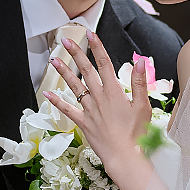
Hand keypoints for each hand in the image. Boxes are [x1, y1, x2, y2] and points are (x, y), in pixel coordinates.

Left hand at [43, 32, 152, 173]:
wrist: (124, 156)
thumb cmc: (136, 134)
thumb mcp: (143, 106)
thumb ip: (139, 82)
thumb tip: (140, 61)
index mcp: (114, 91)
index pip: (104, 63)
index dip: (97, 47)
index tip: (90, 34)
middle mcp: (99, 97)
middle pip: (85, 70)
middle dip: (75, 53)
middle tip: (65, 39)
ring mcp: (89, 110)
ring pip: (74, 86)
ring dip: (63, 71)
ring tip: (54, 59)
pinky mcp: (83, 122)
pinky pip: (67, 110)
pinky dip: (57, 102)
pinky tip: (47, 94)